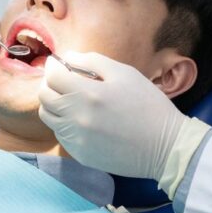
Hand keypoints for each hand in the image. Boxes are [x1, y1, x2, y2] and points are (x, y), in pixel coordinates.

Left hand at [38, 52, 208, 195]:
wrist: (167, 147)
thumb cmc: (148, 105)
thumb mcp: (125, 74)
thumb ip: (92, 61)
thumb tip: (67, 57)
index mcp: (88, 94)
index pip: (52, 76)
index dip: (53, 67)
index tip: (58, 64)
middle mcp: (77, 118)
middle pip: (44, 97)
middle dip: (50, 84)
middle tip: (63, 81)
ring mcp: (77, 139)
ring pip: (49, 117)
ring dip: (55, 105)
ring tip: (72, 100)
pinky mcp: (80, 155)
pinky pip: (61, 135)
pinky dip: (65, 124)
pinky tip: (83, 120)